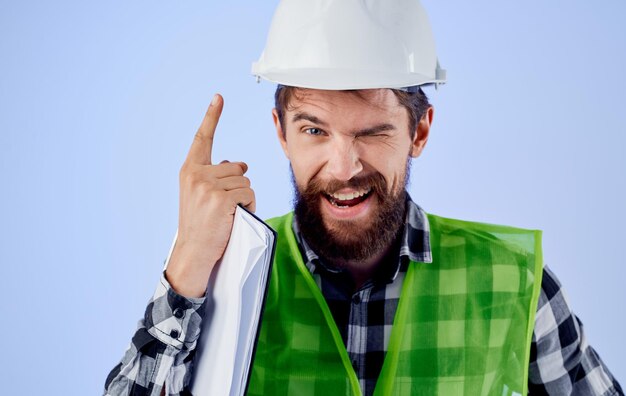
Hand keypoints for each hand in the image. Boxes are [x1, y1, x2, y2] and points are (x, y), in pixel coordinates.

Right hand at [165, 94, 255, 297]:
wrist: (195, 251)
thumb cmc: (203, 225)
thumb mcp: (203, 195)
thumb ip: (218, 176)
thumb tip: (240, 163)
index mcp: (189, 171)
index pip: (203, 139)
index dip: (212, 117)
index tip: (219, 97)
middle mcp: (196, 174)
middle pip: (237, 168)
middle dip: (239, 188)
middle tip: (225, 208)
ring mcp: (207, 186)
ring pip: (245, 182)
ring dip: (245, 199)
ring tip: (228, 214)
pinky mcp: (220, 199)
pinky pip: (248, 194)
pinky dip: (249, 206)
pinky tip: (234, 217)